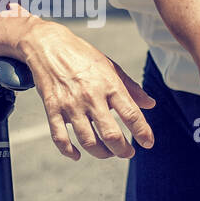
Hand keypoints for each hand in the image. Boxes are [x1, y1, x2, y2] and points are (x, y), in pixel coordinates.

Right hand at [17, 23, 155, 159]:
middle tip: (127, 153)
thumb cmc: (83, 55)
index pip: (131, 115)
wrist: (48, 45)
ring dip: (102, 154)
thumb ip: (131, 88)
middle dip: (123, 150)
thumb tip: (150, 104)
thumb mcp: (111, 67)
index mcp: (109, 85)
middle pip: (111, 135)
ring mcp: (71, 105)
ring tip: (108, 153)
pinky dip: (69, 152)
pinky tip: (77, 155)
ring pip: (88, 141)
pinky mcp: (53, 109)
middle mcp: (91, 97)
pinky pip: (60, 138)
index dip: (143, 133)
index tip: (148, 143)